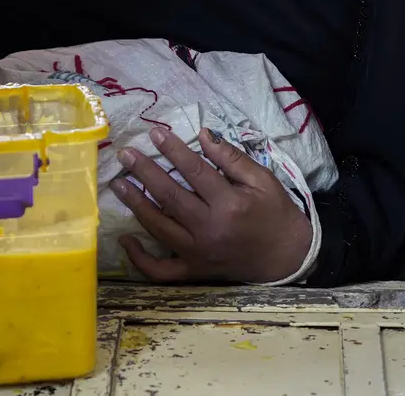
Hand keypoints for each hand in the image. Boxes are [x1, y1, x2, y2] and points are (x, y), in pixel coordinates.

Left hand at [110, 126, 311, 283]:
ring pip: (158, 227)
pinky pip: (160, 270)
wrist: (286, 257)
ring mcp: (197, 254)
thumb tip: (202, 134)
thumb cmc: (275, 214)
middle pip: (169, 196)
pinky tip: (126, 239)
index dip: (172, 150)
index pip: (193, 171)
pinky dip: (139, 258)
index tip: (155, 133)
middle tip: (125, 154)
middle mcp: (209, 229)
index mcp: (229, 204)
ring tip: (118, 184)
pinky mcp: (193, 271)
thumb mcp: (262, 180)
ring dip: (135, 204)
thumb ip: (231, 158)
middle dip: (144, 172)